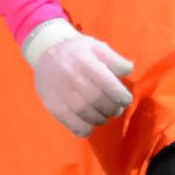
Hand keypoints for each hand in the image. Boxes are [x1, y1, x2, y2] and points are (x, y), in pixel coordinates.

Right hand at [24, 19, 134, 138]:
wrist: (45, 50)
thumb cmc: (76, 50)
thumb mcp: (96, 46)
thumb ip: (114, 59)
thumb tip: (129, 69)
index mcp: (84, 60)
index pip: (105, 82)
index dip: (119, 95)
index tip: (126, 100)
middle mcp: (70, 75)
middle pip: (95, 99)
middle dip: (111, 108)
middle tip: (116, 110)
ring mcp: (59, 90)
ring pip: (82, 112)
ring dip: (99, 119)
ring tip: (104, 116)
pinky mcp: (50, 102)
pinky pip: (67, 120)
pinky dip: (81, 128)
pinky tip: (89, 127)